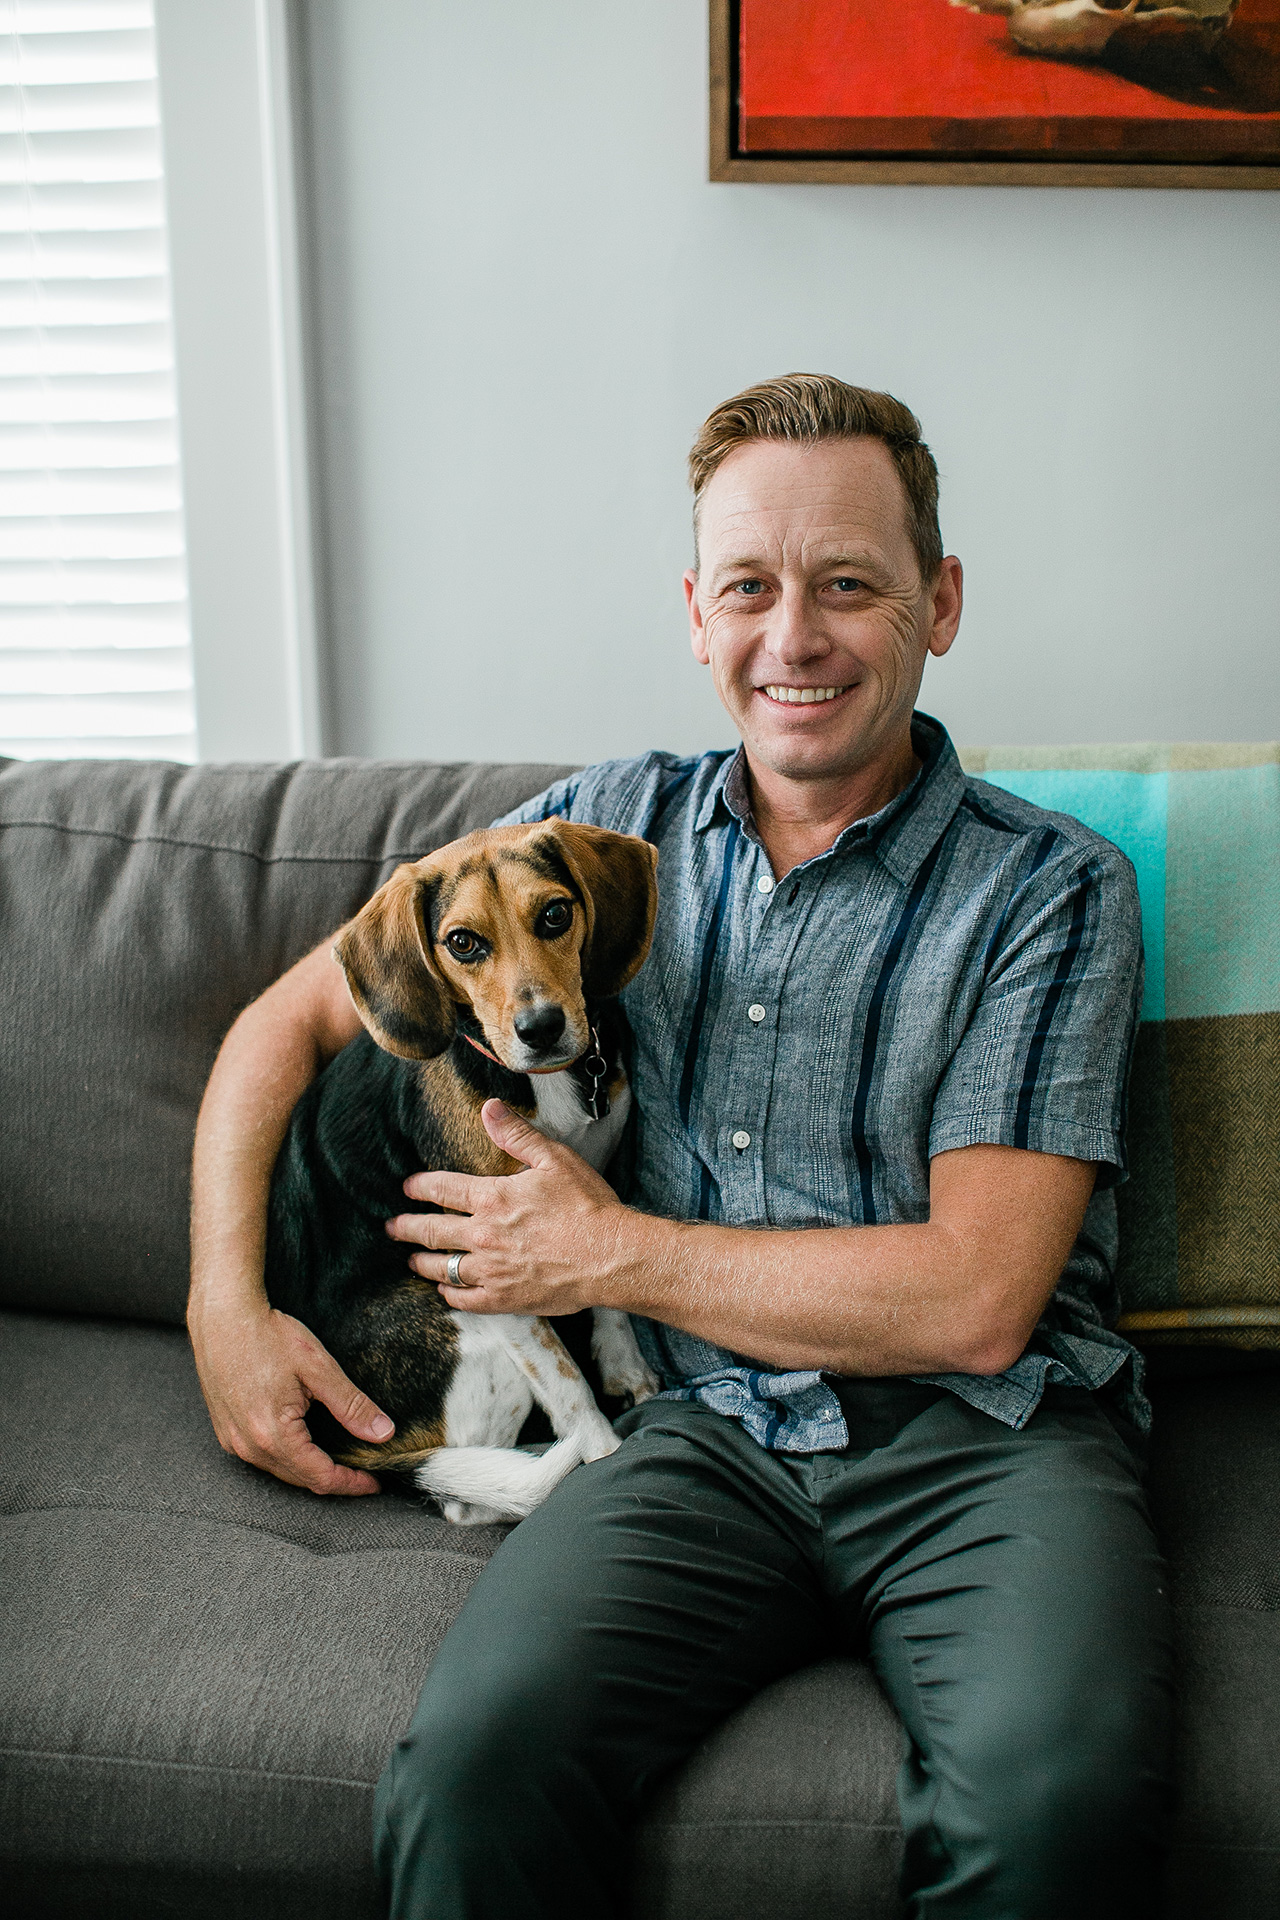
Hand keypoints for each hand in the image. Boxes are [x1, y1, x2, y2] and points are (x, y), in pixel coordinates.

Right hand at [189, 1297, 393, 1495]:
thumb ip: (351, 1405)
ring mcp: (233, 1440)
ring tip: (340, 1459)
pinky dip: (289, 1457)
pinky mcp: (226, 1431)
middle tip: (364, 1472)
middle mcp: (248, 1446)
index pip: (320, 1477)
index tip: (375, 1482)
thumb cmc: (267, 1336)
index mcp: (273, 1435)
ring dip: (311, 1469)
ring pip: (281, 1470)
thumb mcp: (318, 1368)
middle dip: (335, 1479)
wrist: (223, 1317)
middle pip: (300, 1479)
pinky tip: (305, 1443)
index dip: (352, 1483)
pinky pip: (262, 1457)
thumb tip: (382, 1433)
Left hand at [386, 1099, 628, 1314]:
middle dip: (407, 1227)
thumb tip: (488, 1108)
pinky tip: (445, 1289)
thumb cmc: (586, 1206)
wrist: (609, 1257)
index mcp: (492, 1199)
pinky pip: (464, 1299)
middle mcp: (483, 1236)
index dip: (420, 1187)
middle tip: (392, 1227)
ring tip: (411, 1258)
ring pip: (442, 1267)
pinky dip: (449, 1293)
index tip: (408, 1188)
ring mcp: (491, 1271)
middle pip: (432, 1231)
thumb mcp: (555, 1159)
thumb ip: (517, 1134)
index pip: (442, 1190)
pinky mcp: (503, 1299)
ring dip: (422, 1261)